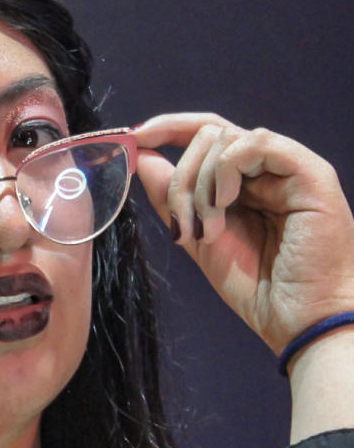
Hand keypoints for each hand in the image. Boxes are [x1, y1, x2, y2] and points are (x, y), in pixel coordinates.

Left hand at [133, 113, 353, 357]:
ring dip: (201, 184)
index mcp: (247, 181)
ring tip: (208, 230)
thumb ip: (172, 197)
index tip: (136, 137)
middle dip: (181, 178)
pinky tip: (225, 204)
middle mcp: (269, 169)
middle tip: (183, 226)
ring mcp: (291, 168)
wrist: (296, 319)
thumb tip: (143, 156)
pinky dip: (225, 170)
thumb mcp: (198, 237)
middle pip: (209, 135)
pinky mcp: (311, 173)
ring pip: (226, 137)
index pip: (208, 135)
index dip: (170, 128)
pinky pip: (256, 143)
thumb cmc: (257, 287)